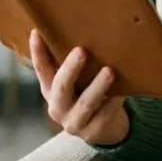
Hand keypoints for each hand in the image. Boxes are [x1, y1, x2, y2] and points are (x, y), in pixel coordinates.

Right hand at [30, 29, 129, 145]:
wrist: (102, 130)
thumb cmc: (87, 94)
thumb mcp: (76, 82)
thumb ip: (73, 64)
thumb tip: (83, 28)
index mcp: (49, 90)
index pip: (41, 69)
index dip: (37, 52)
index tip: (37, 32)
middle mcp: (57, 106)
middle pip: (61, 87)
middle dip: (71, 69)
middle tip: (82, 51)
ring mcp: (73, 122)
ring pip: (86, 103)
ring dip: (97, 86)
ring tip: (109, 71)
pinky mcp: (92, 132)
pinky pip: (105, 114)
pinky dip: (114, 101)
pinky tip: (124, 91)